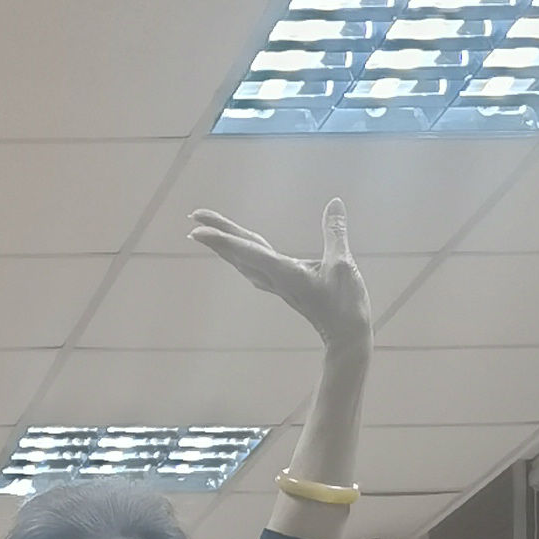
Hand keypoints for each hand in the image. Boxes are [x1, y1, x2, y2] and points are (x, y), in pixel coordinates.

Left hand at [189, 197, 369, 361]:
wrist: (345, 336)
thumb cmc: (345, 303)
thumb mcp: (342, 264)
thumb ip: (335, 232)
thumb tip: (334, 202)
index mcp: (284, 272)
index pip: (247, 250)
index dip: (221, 238)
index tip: (197, 228)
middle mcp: (274, 278)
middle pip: (239, 252)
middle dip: (216, 234)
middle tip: (193, 215)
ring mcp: (277, 285)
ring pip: (242, 261)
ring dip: (223, 245)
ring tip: (205, 232)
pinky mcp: (283, 287)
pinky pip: (253, 268)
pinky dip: (239, 256)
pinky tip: (237, 255)